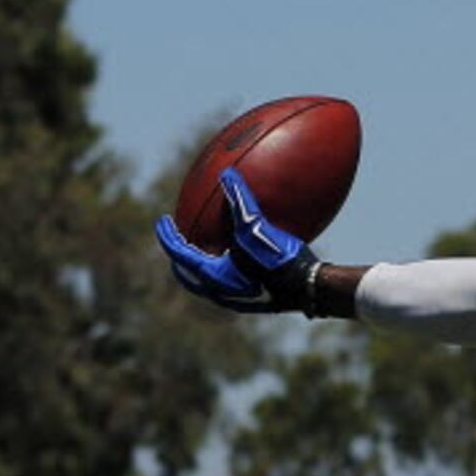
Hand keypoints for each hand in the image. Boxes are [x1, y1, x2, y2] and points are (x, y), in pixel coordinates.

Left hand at [154, 170, 327, 315]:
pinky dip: (230, 271)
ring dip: (206, 266)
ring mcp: (240, 300)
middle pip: (190, 274)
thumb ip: (239, 200)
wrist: (311, 288)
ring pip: (212, 283)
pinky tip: (247, 261)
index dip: (168, 235)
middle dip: (182, 257)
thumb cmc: (279, 260)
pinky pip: (234, 285)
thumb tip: (227, 174)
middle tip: (181, 242)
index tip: (164, 222)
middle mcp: (221, 292)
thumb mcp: (255, 227)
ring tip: (211, 250)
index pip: (178, 252)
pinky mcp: (259, 301)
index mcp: (212, 275)